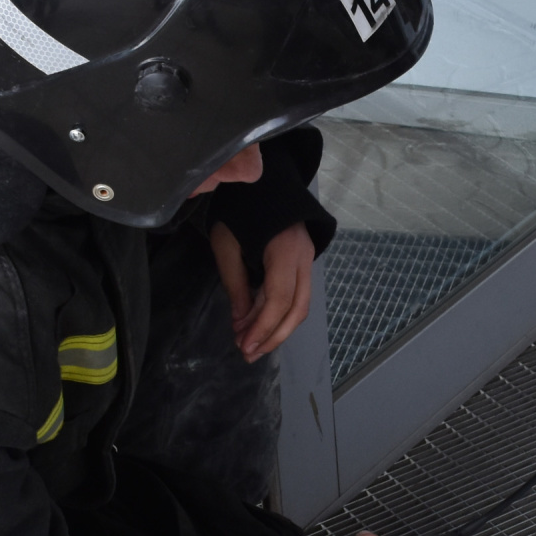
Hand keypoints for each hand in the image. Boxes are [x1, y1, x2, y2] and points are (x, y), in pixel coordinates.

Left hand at [210, 220, 314, 360]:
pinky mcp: (303, 262)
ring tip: (249, 342)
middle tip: (248, 353)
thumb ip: (236, 285)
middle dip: (274, 336)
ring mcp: (307, 260)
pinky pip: (295, 295)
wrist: (265, 181)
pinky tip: (256, 323)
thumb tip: (242, 322)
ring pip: (300, 306)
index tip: (244, 346)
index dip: (263, 327)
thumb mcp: (227, 246)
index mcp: (285, 250)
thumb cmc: (239, 210)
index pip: (280, 299)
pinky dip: (277, 313)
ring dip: (276, 328)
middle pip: (298, 309)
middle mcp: (304, 258)